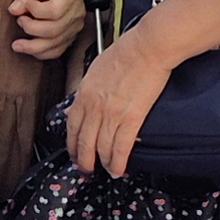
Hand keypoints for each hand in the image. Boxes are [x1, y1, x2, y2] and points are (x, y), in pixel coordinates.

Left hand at [10, 0, 89, 61]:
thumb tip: (14, 10)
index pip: (53, 11)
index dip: (35, 10)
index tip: (27, 4)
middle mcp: (75, 15)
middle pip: (53, 30)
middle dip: (31, 28)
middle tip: (20, 20)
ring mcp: (74, 29)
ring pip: (54, 45)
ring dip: (32, 47)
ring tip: (17, 44)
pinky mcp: (70, 38)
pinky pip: (56, 52)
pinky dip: (40, 53)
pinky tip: (29, 48)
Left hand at [64, 21, 174, 178]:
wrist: (147, 48)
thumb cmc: (126, 52)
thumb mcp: (96, 69)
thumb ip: (87, 90)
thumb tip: (82, 103)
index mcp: (84, 93)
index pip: (72, 126)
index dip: (72, 144)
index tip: (74, 152)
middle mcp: (94, 107)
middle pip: (84, 142)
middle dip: (84, 160)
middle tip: (86, 169)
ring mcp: (112, 114)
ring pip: (101, 149)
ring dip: (102, 164)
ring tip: (106, 170)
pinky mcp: (131, 118)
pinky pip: (120, 147)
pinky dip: (118, 162)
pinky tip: (118, 169)